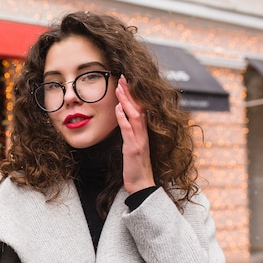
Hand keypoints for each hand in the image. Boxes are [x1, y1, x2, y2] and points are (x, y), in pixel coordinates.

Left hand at [114, 74, 155, 193]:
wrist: (142, 185)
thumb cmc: (136, 168)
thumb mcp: (133, 147)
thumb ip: (129, 132)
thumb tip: (122, 117)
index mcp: (143, 133)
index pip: (140, 109)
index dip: (133, 95)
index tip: (126, 82)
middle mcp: (143, 134)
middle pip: (139, 108)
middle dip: (130, 92)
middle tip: (122, 77)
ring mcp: (140, 140)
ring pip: (135, 115)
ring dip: (127, 101)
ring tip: (119, 88)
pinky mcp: (134, 149)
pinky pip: (129, 131)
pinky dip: (123, 118)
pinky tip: (118, 109)